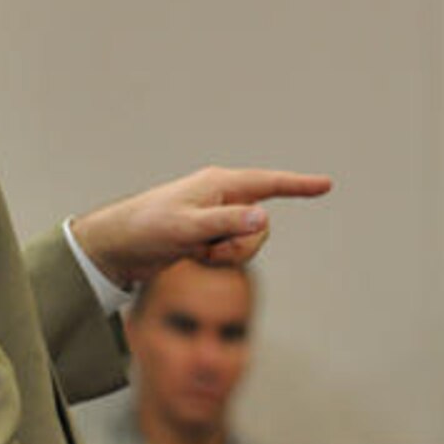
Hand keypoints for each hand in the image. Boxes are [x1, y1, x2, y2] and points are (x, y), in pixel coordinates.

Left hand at [71, 166, 331, 288]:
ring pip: (248, 241)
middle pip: (261, 225)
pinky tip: (191, 256)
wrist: (116, 247)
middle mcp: (221, 196)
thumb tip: (264, 217)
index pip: (269, 183)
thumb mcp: (187, 228)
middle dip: (242, 246)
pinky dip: (216, 260)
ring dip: (228, 256)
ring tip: (196, 254)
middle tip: (210, 252)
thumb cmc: (146, 229)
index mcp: (219, 184)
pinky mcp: (209, 234)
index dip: (299, 185)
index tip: (326, 184)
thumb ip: (227, 223)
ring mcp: (216, 216)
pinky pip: (232, 251)